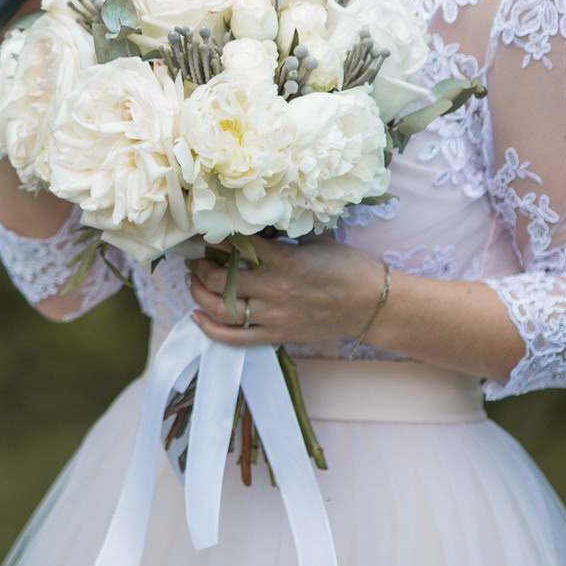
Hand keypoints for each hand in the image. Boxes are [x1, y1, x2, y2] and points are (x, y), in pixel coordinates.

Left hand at [185, 236, 385, 346]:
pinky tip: (196, 315)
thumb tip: (250, 229)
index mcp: (284, 261)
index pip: (235, 244)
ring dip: (198, 292)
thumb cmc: (348, 269)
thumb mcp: (313, 243)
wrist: (371, 305)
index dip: (210, 235)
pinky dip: (211, 329)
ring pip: (220, 308)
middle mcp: (274, 290)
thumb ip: (280, 239)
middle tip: (194, 255)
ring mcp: (273, 316)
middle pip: (218, 278)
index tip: (197, 228)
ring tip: (194, 278)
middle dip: (199, 264)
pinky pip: (235, 337)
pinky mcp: (276, 335)